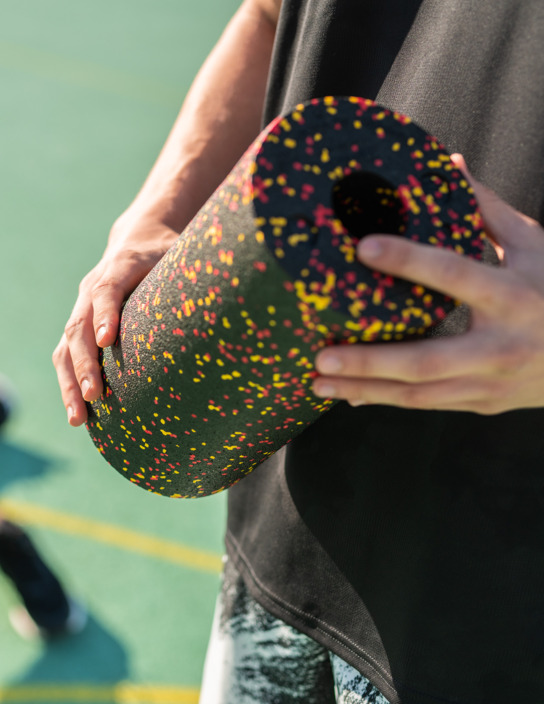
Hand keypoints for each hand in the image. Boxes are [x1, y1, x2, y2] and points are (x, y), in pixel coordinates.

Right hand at [53, 217, 178, 425]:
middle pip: (79, 325)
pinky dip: (70, 384)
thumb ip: (196, 273)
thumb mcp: (184, 255)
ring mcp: (82, 306)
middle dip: (85, 363)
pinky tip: (79, 415)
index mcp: (121, 265)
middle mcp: (93, 286)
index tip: (108, 340)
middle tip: (94, 395)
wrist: (140, 238)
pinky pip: (65, 355)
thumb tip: (230, 303)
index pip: (107, 289)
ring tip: (79, 419)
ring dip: (70, 383)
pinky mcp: (80, 324)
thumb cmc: (168, 253)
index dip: (105, 314)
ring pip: (65, 346)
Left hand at [312, 155, 543, 414]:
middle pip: (426, 359)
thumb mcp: (534, 245)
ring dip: (365, 390)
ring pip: (419, 394)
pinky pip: (428, 405)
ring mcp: (491, 382)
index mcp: (514, 295)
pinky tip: (350, 397)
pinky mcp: (483, 403)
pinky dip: (386, 399)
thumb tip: (448, 162)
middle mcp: (501, 345)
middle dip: (369, 361)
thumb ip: (488, 210)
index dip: (409, 260)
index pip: (455, 273)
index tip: (362, 248)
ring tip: (317, 383)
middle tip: (321, 356)